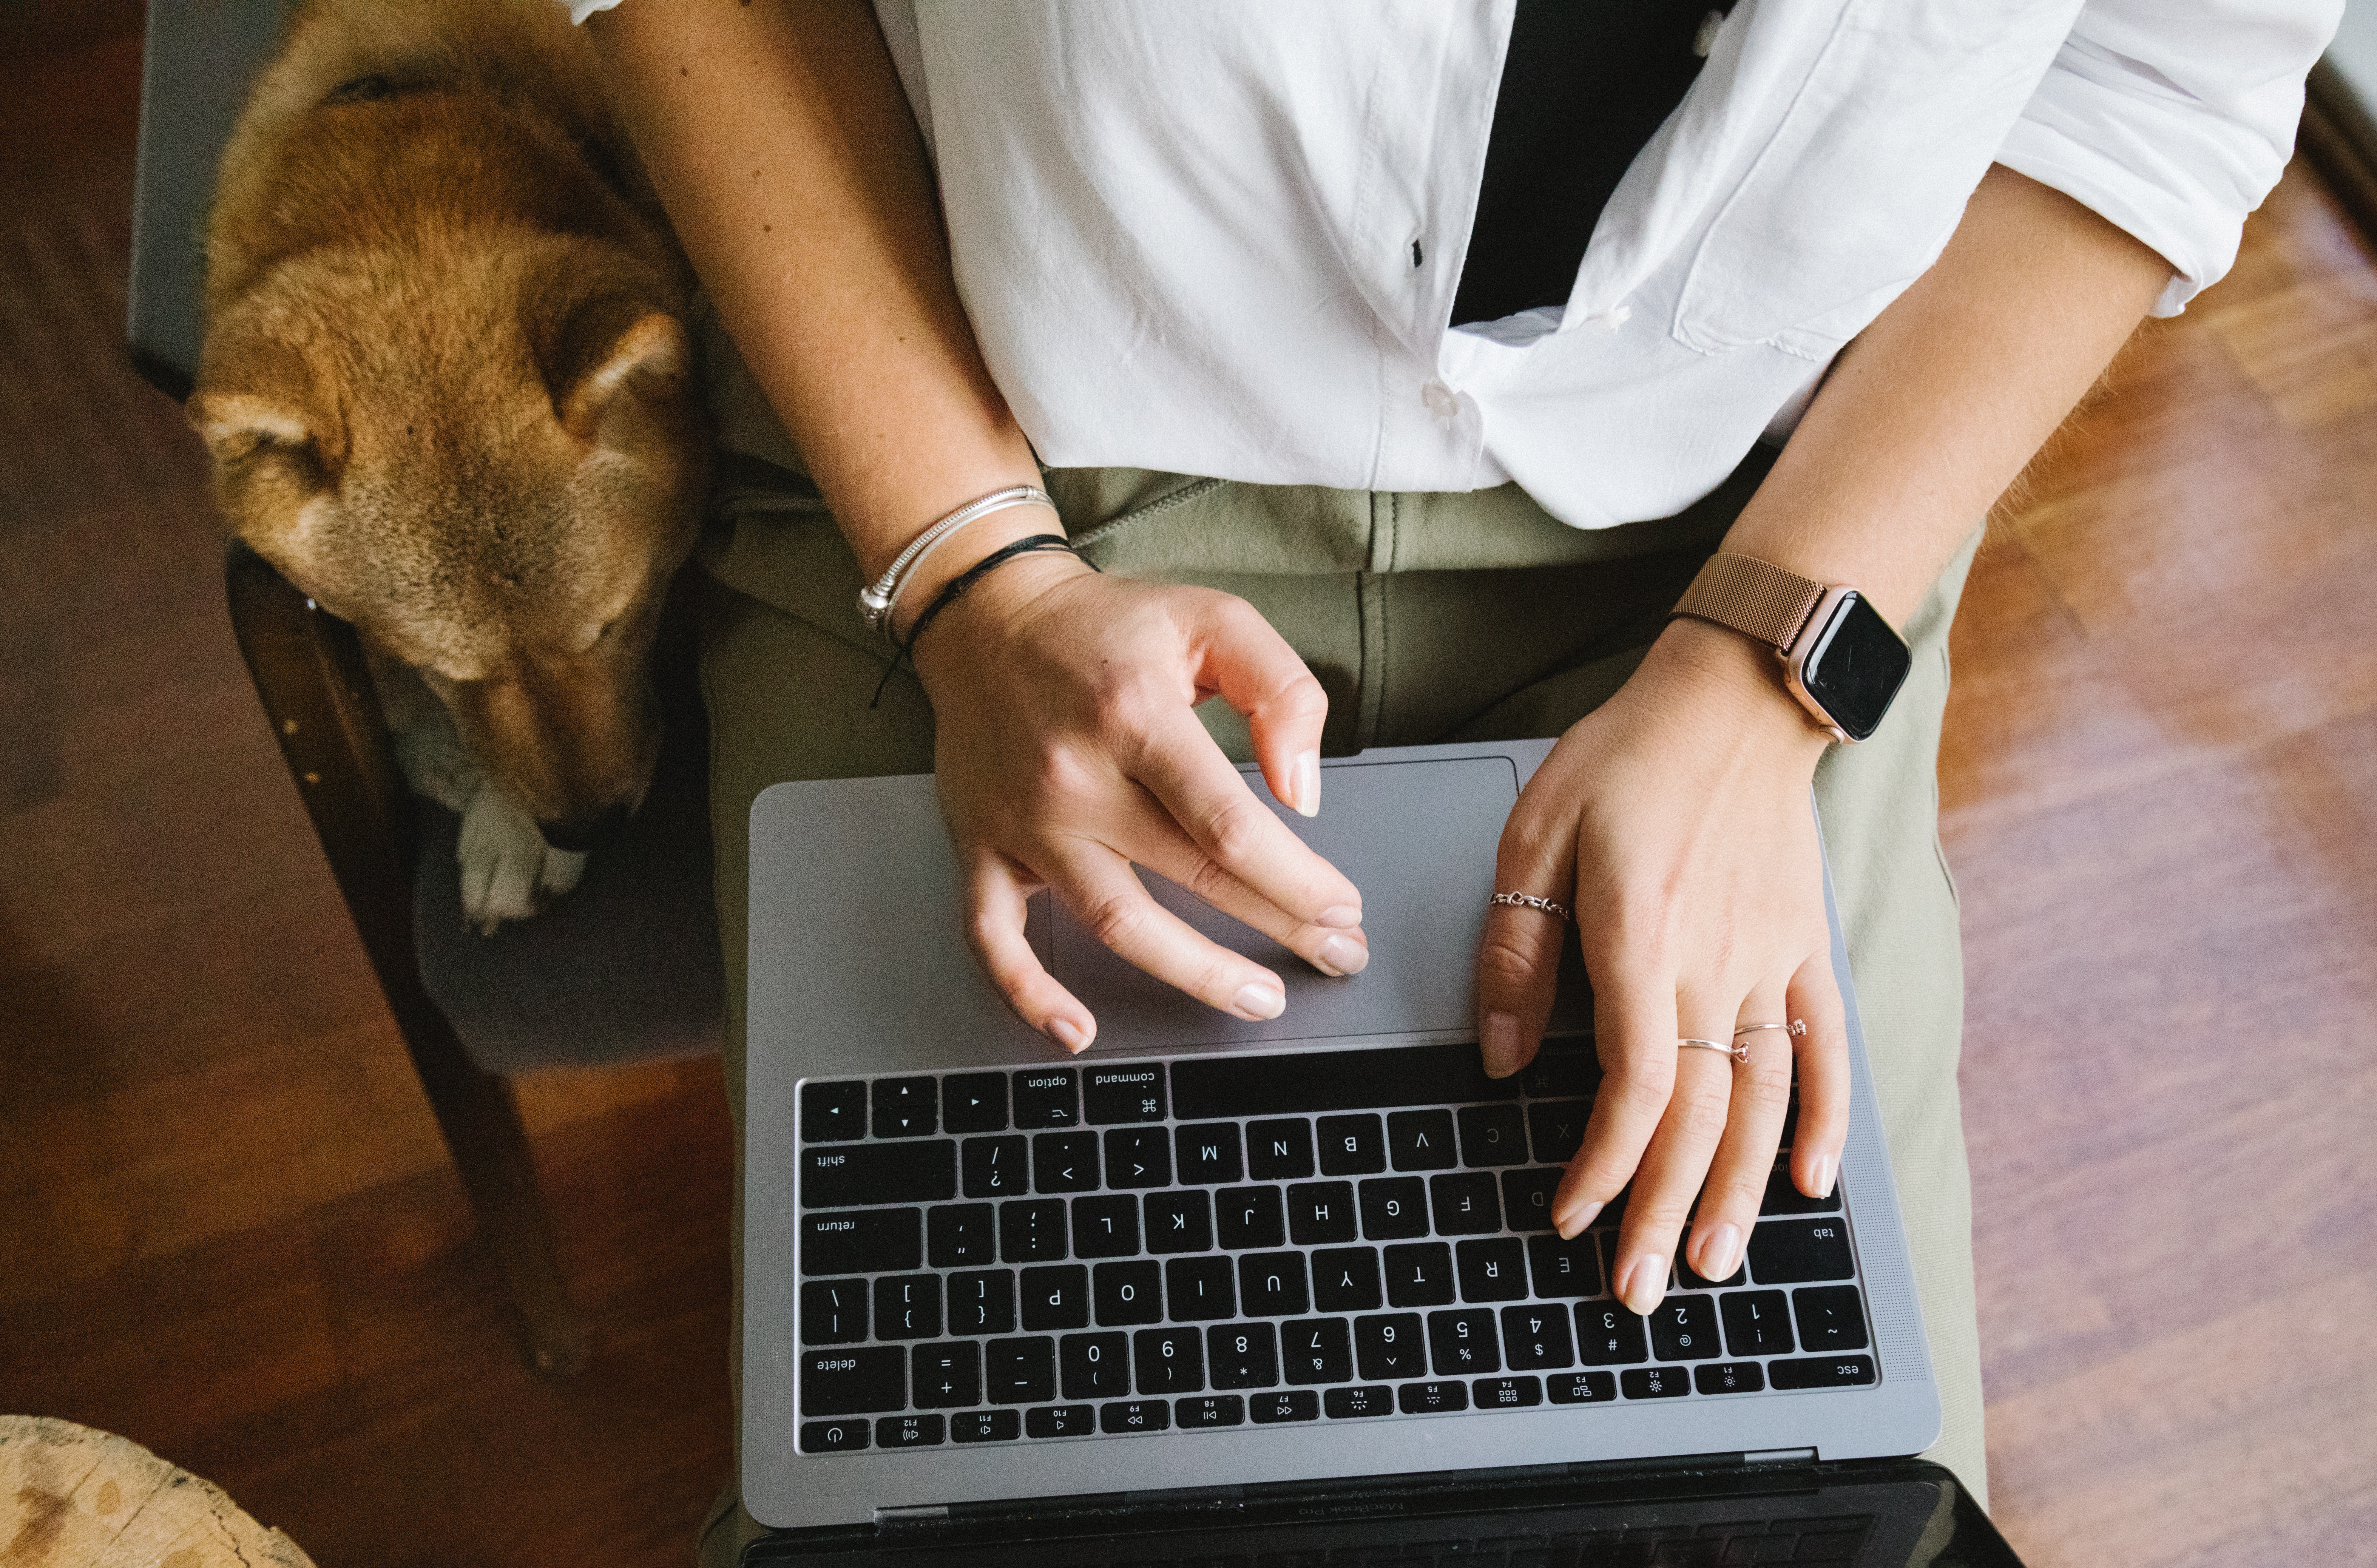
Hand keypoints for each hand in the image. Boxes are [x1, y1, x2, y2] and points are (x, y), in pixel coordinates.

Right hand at [912, 553, 1367, 1050]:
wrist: (986, 616)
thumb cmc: (1107, 626)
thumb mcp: (1212, 620)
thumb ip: (1279, 689)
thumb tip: (1301, 791)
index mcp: (1136, 715)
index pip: (1231, 824)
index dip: (1297, 879)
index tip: (1343, 906)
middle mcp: (1076, 776)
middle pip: (1191, 878)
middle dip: (1279, 927)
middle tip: (1337, 955)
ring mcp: (1025, 821)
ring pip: (1115, 922)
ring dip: (1194, 973)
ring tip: (1258, 998)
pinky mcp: (982, 846)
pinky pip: (994, 937)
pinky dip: (1029, 993)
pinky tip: (1077, 1033)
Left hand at [1474, 619, 1847, 1316]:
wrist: (1735, 697)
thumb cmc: (1626, 758)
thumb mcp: (1536, 837)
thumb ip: (1518, 953)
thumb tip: (1508, 1057)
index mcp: (1640, 940)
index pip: (1632, 1088)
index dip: (1604, 1165)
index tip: (1571, 1216)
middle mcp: (1713, 964)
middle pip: (1697, 1117)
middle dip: (1666, 1212)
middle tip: (1640, 1290)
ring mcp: (1771, 961)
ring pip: (1762, 1102)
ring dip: (1740, 1192)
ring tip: (1718, 1266)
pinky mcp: (1807, 948)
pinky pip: (1825, 1048)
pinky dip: (1827, 1118)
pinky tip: (1814, 1180)